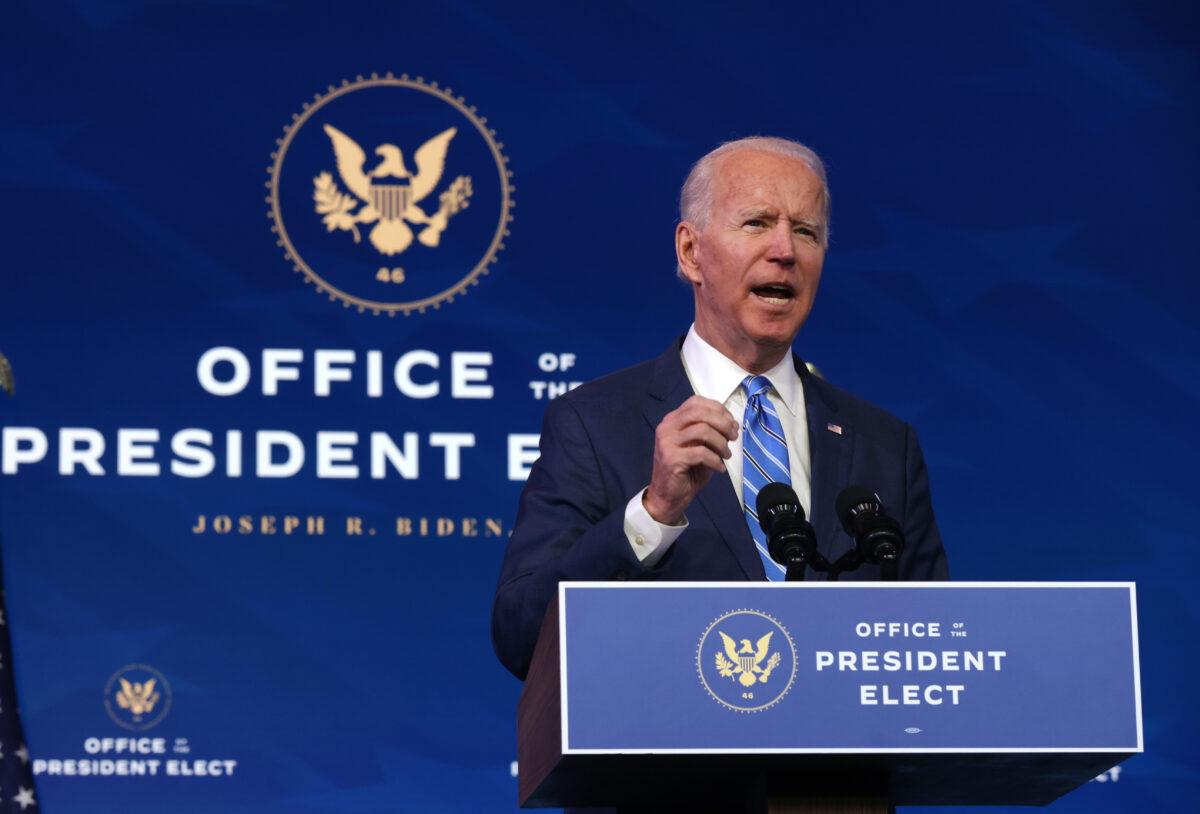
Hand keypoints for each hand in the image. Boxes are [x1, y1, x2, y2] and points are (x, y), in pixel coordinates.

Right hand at [644, 396, 738, 524]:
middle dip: (722, 423)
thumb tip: (732, 425)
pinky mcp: (672, 459)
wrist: (667, 497)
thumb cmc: (686, 471)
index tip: (731, 423)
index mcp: (672, 420)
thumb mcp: (699, 446)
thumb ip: (711, 432)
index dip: (718, 409)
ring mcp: (667, 442)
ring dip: (721, 443)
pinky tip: (719, 468)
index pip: (696, 402)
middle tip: (733, 437)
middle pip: (699, 412)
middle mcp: (667, 427)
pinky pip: (701, 453)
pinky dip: (715, 460)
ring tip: (726, 455)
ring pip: (702, 430)